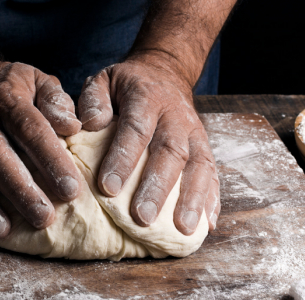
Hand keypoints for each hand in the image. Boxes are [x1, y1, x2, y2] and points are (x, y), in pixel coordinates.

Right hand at [0, 56, 82, 237]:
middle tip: (43, 218)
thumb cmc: (11, 86)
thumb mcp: (39, 80)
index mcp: (5, 97)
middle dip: (19, 190)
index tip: (71, 190)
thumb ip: (57, 101)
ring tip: (2, 231)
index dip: (50, 160)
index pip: (30, 129)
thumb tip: (72, 127)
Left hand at [77, 56, 219, 234]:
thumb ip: (93, 99)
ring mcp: (195, 132)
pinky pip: (213, 173)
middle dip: (157, 187)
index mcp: (147, 97)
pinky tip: (207, 224)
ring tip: (182, 228)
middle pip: (170, 152)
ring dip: (191, 198)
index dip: (123, 158)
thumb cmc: (127, 84)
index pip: (135, 129)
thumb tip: (91, 123)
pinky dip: (212, 199)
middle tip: (142, 217)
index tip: (108, 188)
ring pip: (198, 165)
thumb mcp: (104, 80)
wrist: (165, 71)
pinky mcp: (205, 146)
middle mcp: (175, 116)